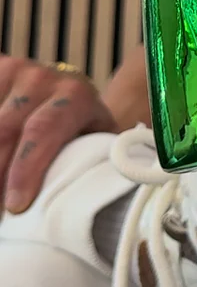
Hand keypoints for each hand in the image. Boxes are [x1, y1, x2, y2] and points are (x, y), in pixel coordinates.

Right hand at [0, 57, 117, 213]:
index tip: (15, 206)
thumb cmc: (86, 129)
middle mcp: (41, 78)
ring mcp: (12, 72)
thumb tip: (97, 208)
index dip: (26, 170)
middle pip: (5, 132)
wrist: (70, 91)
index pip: (44, 131)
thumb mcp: (97, 140)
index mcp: (76, 95)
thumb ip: (98, 163)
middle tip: (2, 214)